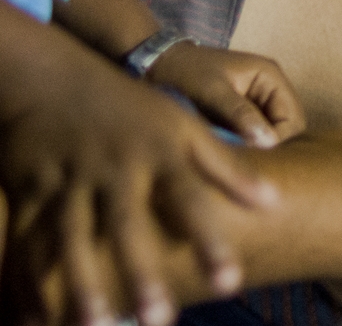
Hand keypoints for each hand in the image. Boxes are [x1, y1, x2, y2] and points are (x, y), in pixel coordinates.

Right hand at [0, 7, 277, 325]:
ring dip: (82, 283)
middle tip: (161, 321)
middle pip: (127, 224)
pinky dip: (29, 277)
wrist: (54, 78)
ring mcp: (70, 177)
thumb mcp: (185, 127)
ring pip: (72, 236)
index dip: (209, 240)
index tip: (232, 283)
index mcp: (160, 150)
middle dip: (141, 272)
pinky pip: (27, 238)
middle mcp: (116, 166)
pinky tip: (40, 317)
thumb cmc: (133, 109)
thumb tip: (274, 202)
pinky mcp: (30, 189)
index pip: (191, 199)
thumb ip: (228, 167)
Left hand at [142, 43, 305, 150]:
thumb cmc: (185, 71)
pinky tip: (228, 157)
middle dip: (269, 149)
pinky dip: (244, 148)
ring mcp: (257, 103)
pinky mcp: (241, 114)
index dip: (279, 144)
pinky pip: (252, 136)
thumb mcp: (212, 92)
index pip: (292, 120)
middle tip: (244, 166)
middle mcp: (270, 90)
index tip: (253, 162)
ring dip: (256, 150)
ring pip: (270, 136)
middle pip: (285, 130)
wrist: (156, 63)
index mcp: (271, 78)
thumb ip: (240, 114)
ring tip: (234, 163)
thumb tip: (269, 143)